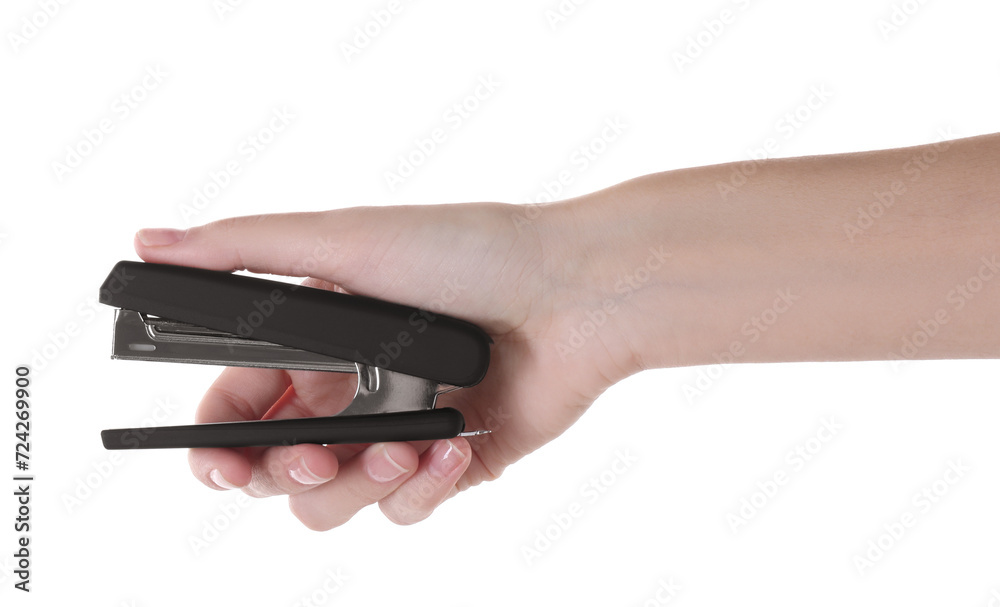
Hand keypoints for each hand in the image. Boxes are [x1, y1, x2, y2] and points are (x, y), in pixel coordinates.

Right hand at [134, 202, 638, 528]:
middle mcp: (354, 390)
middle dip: (282, 473)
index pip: (238, 406)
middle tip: (316, 453)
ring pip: (334, 501)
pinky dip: (420, 490)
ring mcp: (401, 431)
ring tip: (402, 447)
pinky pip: (406, 509)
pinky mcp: (451, 465)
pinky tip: (447, 451)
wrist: (576, 291)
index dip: (216, 440)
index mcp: (319, 340)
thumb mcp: (348, 240)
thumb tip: (152, 244)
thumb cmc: (470, 252)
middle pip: (276, 468)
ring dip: (358, 484)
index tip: (216, 458)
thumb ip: (245, 250)